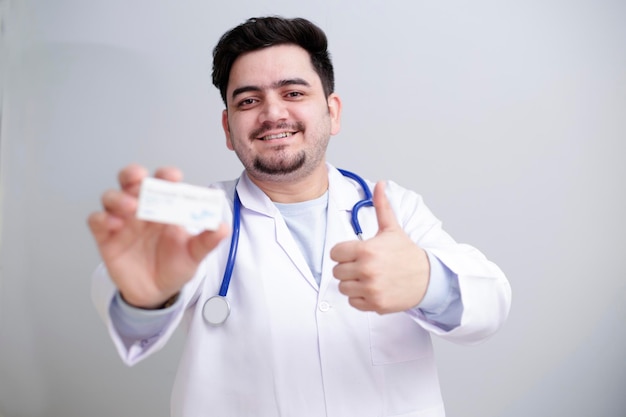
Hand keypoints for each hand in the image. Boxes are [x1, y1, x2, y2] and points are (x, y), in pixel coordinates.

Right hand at [87, 164, 229, 308]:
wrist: (157, 292)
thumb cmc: (175, 266)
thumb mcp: (194, 254)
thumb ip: (207, 241)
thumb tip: (223, 228)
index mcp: (165, 206)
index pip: (163, 182)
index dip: (166, 176)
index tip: (173, 177)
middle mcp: (142, 209)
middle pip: (131, 181)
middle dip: (133, 175)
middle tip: (140, 179)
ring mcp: (122, 221)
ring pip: (111, 197)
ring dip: (119, 198)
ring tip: (131, 207)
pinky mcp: (106, 237)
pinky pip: (96, 221)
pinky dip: (101, 218)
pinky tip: (112, 223)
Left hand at [330, 181, 429, 313]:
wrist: (428, 278)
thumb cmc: (406, 253)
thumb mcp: (392, 229)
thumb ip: (382, 206)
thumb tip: (380, 183)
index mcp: (367, 250)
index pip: (335, 253)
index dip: (343, 252)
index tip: (355, 253)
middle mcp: (367, 270)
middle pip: (337, 272)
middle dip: (347, 268)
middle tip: (363, 265)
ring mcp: (371, 289)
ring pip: (343, 288)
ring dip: (352, 284)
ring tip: (368, 277)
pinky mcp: (375, 304)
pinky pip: (353, 302)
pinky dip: (360, 298)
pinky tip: (373, 289)